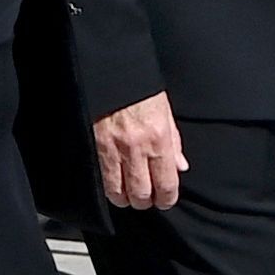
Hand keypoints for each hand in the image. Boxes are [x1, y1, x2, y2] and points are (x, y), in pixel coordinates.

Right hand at [94, 93, 187, 210]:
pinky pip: (101, 179)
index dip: (167, 199)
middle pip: (141, 194)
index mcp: (159, 139)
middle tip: (147, 199)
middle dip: (145, 202)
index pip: (166, 184)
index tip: (165, 201)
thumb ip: (174, 142)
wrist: (111, 71)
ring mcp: (113, 150)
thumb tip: (180, 167)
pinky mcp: (95, 147)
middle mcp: (137, 148)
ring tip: (128, 195)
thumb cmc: (139, 88)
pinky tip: (113, 185)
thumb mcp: (165, 112)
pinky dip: (108, 187)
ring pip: (118, 192)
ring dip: (124, 199)